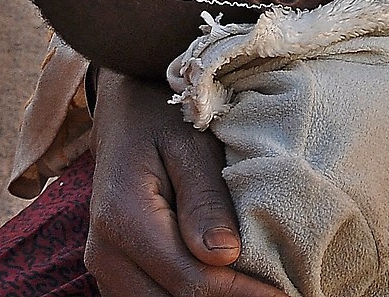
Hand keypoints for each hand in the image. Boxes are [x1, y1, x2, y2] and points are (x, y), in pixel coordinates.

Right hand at [84, 70, 281, 296]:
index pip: (189, 280)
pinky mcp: (114, 271)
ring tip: (256, 289)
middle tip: (279, 294)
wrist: (124, 110)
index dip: (239, 294)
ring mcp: (105, 266)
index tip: (283, 296)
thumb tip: (224, 256)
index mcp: (123, 218)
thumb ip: (205, 199)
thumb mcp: (190, 144)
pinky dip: (187, 296)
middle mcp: (105, 252)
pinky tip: (227, 285)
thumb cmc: (163, 117)